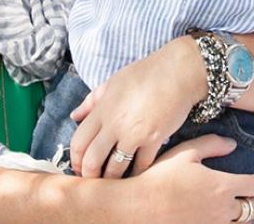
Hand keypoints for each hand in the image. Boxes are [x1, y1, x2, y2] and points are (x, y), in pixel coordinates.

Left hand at [69, 36, 206, 177]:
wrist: (178, 72)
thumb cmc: (146, 74)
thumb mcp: (112, 82)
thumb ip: (92, 101)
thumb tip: (75, 116)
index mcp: (102, 109)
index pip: (78, 141)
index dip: (75, 159)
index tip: (79, 166)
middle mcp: (115, 124)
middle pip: (92, 160)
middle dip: (89, 175)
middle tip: (93, 180)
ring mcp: (134, 134)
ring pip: (115, 168)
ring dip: (112, 178)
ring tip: (113, 180)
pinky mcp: (154, 140)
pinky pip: (141, 165)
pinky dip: (137, 173)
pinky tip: (136, 173)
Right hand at [132, 135, 253, 222]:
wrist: (138, 207)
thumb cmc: (159, 179)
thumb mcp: (185, 153)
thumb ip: (212, 144)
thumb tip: (232, 144)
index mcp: (222, 186)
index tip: (249, 179)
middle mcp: (223, 210)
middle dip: (251, 201)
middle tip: (239, 195)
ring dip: (238, 216)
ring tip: (224, 207)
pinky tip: (210, 217)